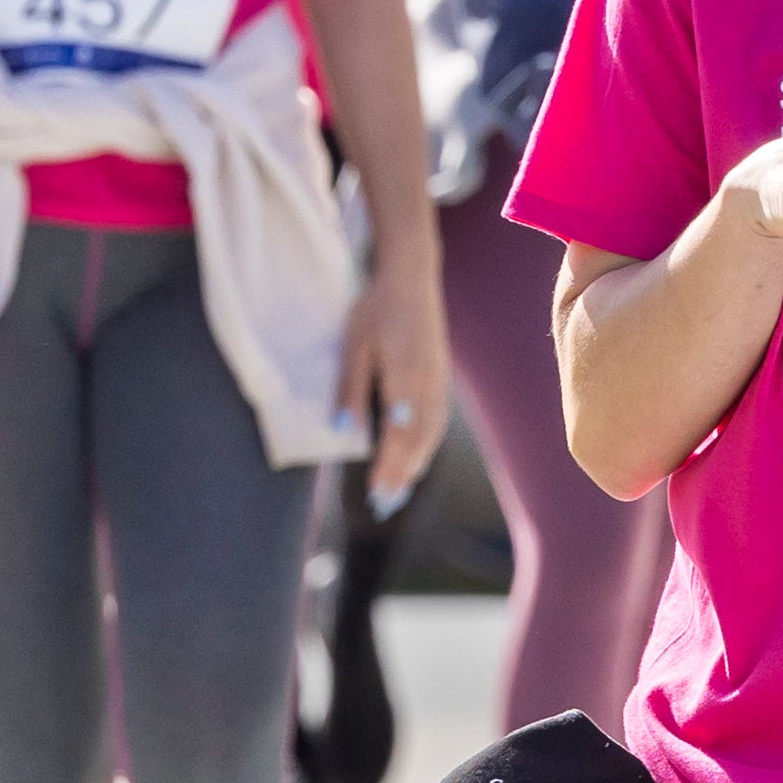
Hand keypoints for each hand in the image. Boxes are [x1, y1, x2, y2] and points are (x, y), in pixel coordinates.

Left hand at [342, 258, 452, 514]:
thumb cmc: (376, 310)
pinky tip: (416, 457)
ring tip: (399, 489)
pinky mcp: (441, 380)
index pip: (398, 436)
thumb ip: (349, 390)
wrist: (411, 279)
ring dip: (415, 465)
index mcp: (404, 381)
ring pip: (431, 436)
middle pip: (418, 443)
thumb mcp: (353, 347)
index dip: (388, 467)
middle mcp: (427, 388)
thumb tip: (341, 432)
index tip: (376, 492)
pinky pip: (436, 423)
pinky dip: (426, 446)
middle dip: (401, 475)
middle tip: (385, 504)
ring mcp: (438, 384)